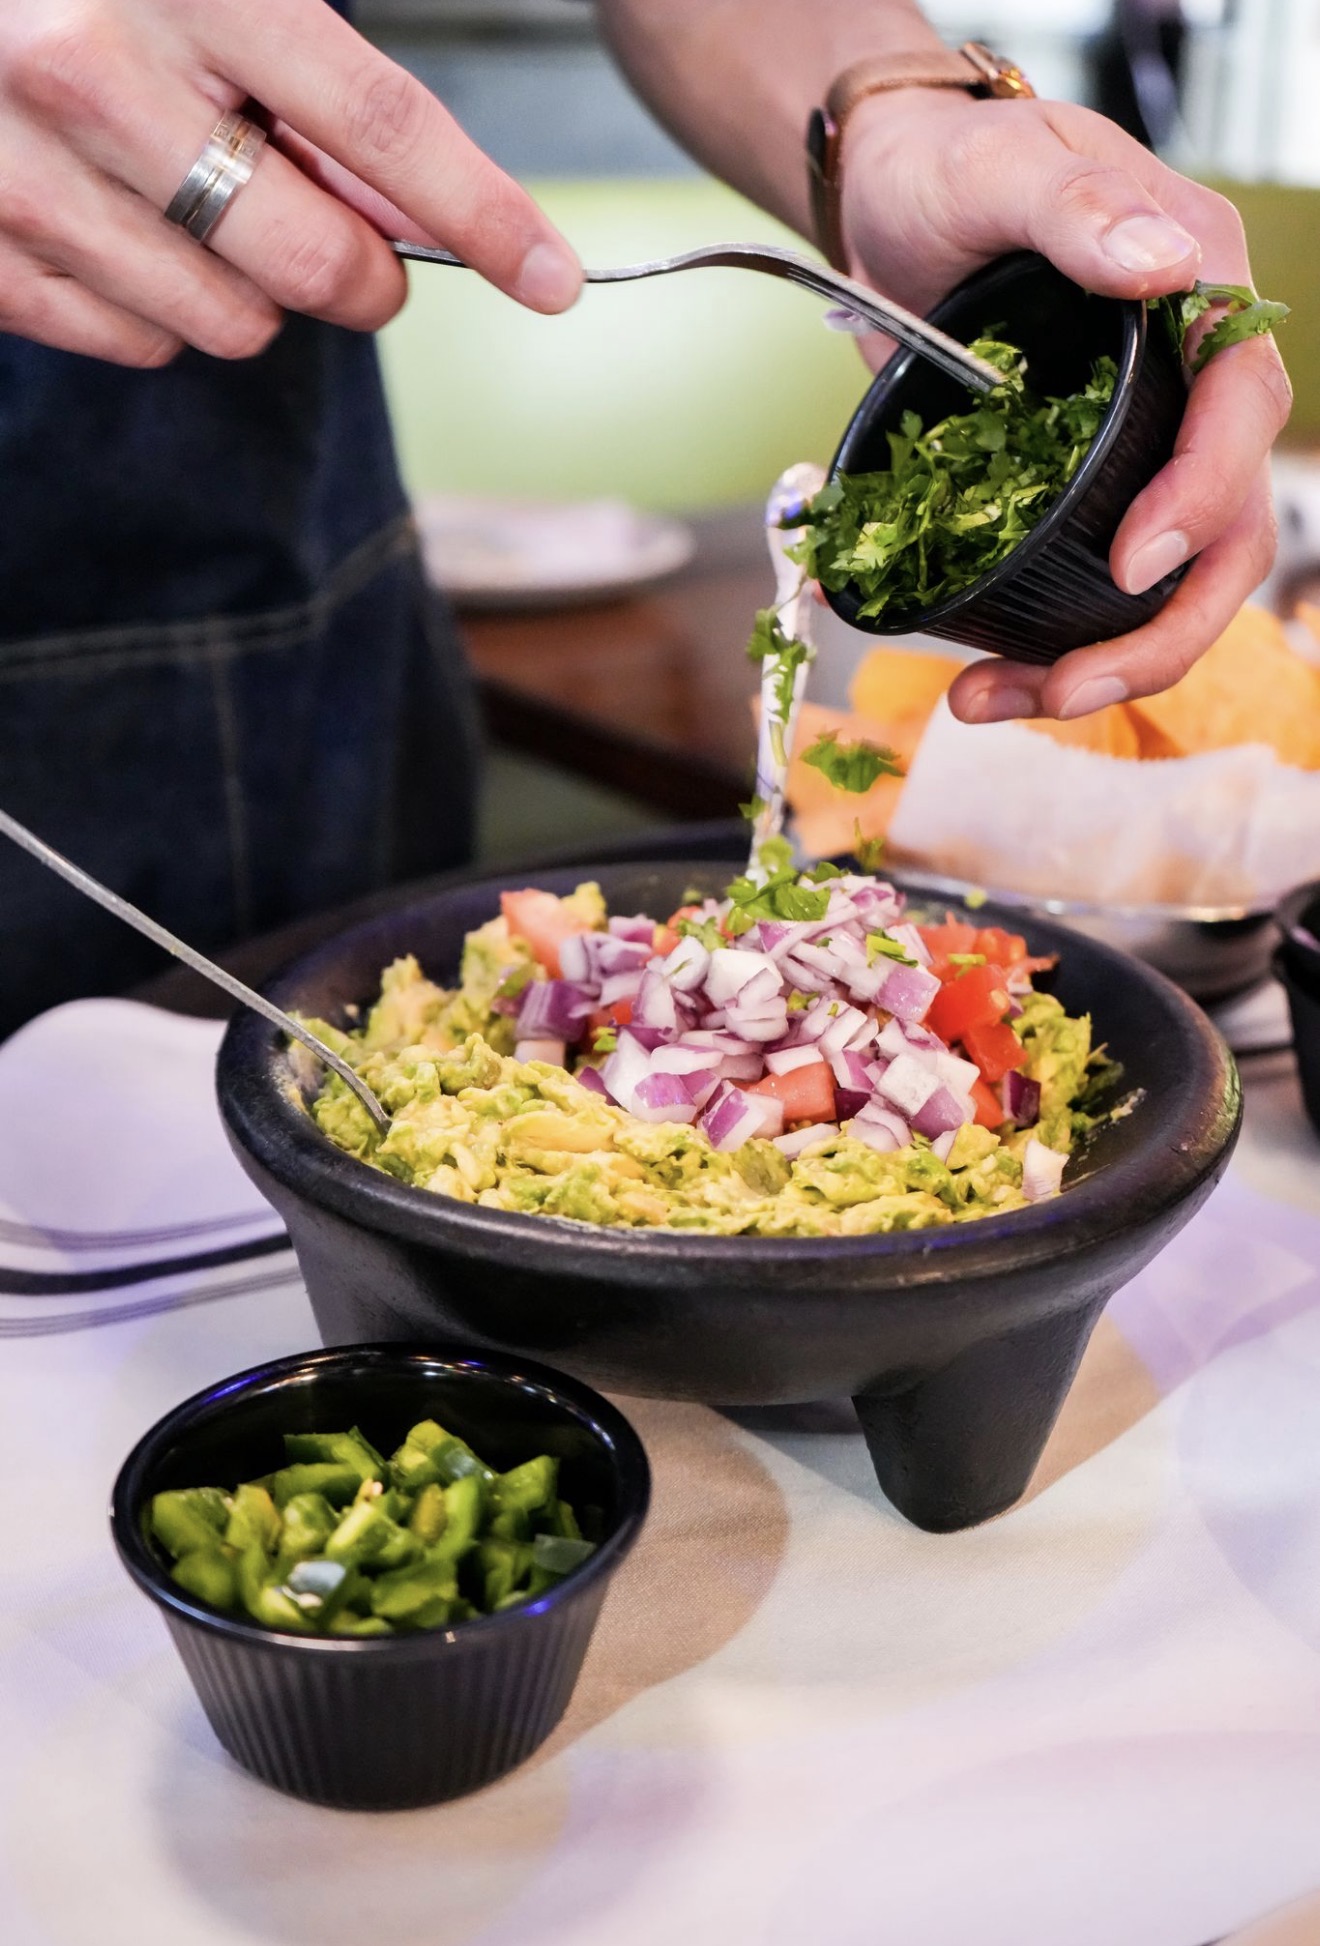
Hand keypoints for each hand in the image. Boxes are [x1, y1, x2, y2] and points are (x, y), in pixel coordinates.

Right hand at [0, 0, 581, 366]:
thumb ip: (332, 86)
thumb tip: (421, 219)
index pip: (376, 123)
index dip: (481, 213)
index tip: (552, 279)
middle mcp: (94, 76)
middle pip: (315, 262)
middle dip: (364, 277)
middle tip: (350, 245)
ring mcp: (26, 176)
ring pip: (232, 323)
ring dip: (248, 289)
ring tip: (192, 201)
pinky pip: (138, 344)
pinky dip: (156, 307)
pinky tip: (122, 225)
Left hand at [839, 90, 1291, 721]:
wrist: (883, 202)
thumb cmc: (950, 168)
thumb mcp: (1003, 167)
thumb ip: (1076, 210)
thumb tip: (1163, 269)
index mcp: (1198, 298)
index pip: (1241, 411)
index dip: (1201, 501)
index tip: (1130, 567)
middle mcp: (1182, 388)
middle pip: (1223, 535)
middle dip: (1157, 632)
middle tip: (1066, 690)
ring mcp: (1129, 452)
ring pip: (1157, 588)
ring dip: (1093, 663)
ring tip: (992, 702)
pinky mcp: (1069, 496)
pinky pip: (1079, 587)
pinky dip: (1035, 645)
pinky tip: (976, 679)